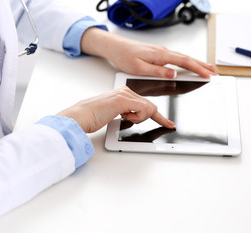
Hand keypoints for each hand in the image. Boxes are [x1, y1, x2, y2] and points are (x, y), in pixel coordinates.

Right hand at [57, 86, 175, 132]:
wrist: (81, 116)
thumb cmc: (92, 116)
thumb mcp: (114, 114)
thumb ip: (126, 112)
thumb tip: (136, 117)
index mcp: (123, 92)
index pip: (146, 103)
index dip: (159, 116)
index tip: (168, 123)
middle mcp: (125, 90)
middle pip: (150, 106)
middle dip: (153, 118)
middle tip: (154, 124)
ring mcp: (125, 94)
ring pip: (148, 108)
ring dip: (139, 118)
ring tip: (124, 118)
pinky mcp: (124, 100)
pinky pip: (143, 109)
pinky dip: (137, 117)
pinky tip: (124, 116)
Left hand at [81, 28, 215, 78]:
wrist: (115, 47)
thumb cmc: (124, 57)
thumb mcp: (139, 68)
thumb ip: (157, 71)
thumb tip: (173, 74)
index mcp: (160, 55)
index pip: (184, 63)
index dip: (198, 69)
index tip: (208, 75)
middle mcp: (163, 52)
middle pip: (187, 59)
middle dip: (202, 65)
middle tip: (214, 72)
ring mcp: (161, 52)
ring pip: (183, 57)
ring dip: (196, 63)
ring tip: (206, 69)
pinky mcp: (158, 53)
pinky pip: (176, 57)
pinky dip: (186, 61)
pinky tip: (188, 64)